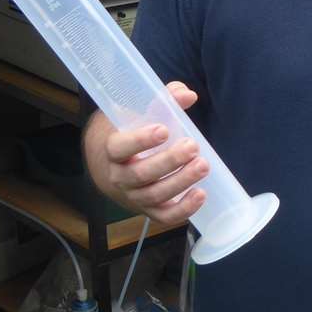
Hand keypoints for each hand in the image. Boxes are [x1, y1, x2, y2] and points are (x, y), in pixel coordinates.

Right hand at [84, 81, 208, 225]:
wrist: (108, 165)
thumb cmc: (127, 133)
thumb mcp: (137, 114)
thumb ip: (162, 101)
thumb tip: (187, 94)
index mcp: (111, 150)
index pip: (120, 147)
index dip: (140, 140)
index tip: (163, 130)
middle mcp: (119, 176)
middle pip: (141, 174)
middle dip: (169, 161)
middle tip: (192, 146)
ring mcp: (133, 196)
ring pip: (155, 195)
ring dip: (181, 182)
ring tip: (203, 166)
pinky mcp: (148, 210)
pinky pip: (164, 216)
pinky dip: (183, 210)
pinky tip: (201, 194)